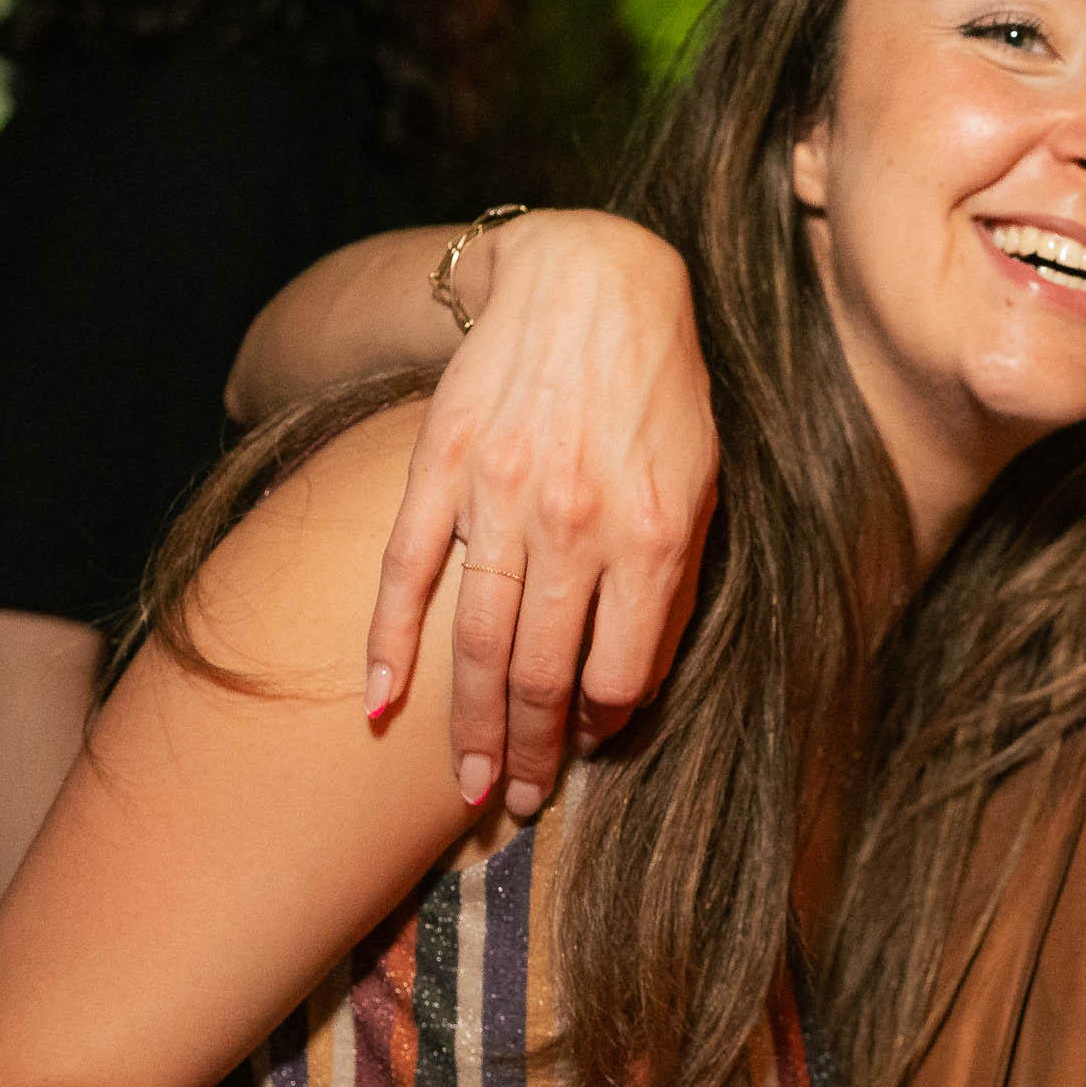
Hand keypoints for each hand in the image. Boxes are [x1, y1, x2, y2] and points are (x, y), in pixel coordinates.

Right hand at [363, 214, 719, 817]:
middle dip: (533, 752)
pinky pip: (405, 574)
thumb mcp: (702, 486)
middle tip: (518, 804)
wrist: (590, 281)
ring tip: (472, 786)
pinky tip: (383, 708)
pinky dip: (390, 647)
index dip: (604, 725)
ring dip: (471, 727)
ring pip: (475, 642)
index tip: (590, 745)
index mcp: (651, 535)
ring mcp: (498, 497)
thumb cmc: (659, 393)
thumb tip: (629, 687)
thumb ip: (673, 586)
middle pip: (542, 674)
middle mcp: (574, 524)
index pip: (619, 674)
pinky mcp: (441, 468)